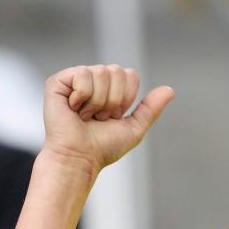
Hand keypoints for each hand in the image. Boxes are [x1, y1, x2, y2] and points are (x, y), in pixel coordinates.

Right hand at [41, 64, 174, 178]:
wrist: (79, 158)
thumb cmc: (103, 147)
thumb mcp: (134, 129)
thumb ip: (150, 109)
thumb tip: (170, 90)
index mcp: (110, 88)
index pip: (130, 75)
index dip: (127, 98)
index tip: (115, 116)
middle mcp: (93, 80)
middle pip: (117, 71)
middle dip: (114, 100)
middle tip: (100, 117)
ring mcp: (75, 79)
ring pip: (101, 72)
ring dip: (98, 102)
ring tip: (87, 116)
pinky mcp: (58, 81)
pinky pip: (83, 74)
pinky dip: (83, 96)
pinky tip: (74, 109)